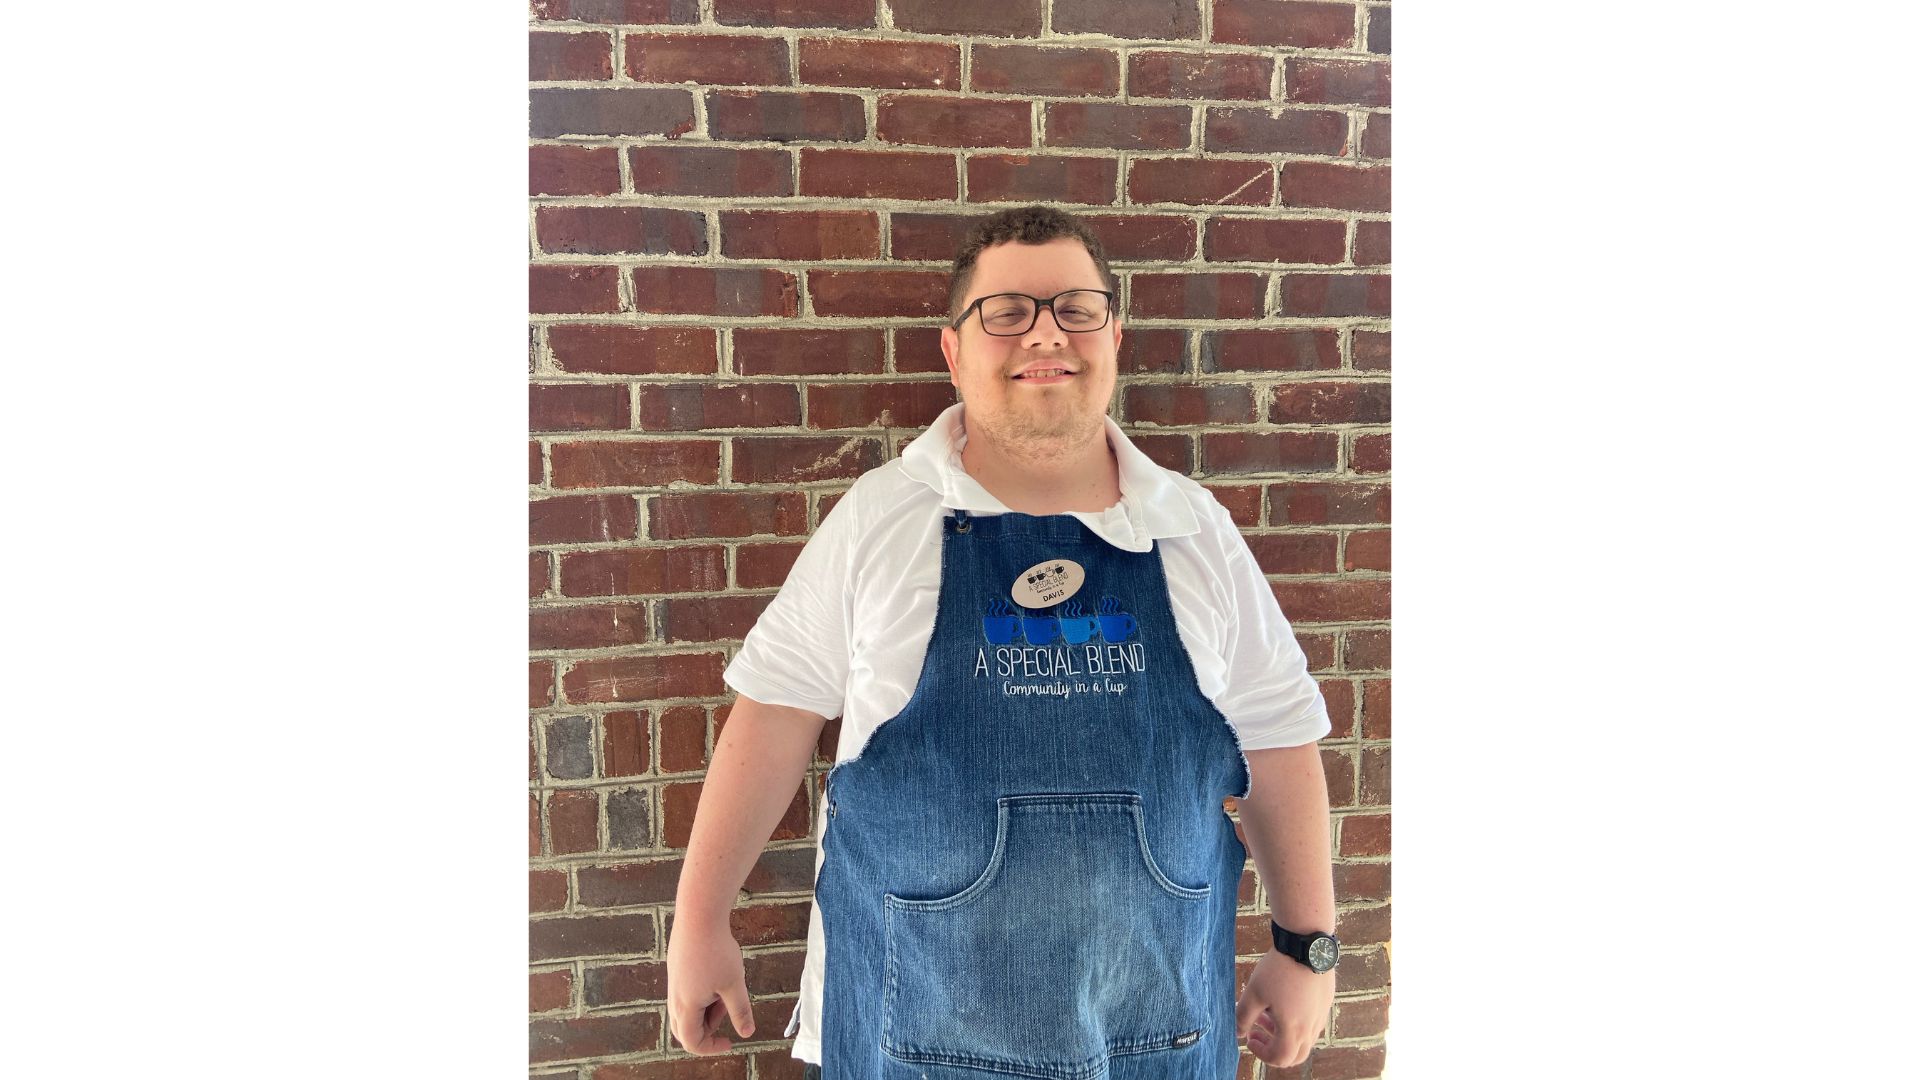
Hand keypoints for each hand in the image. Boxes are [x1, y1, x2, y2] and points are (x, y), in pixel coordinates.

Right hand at [665, 919, 755, 1054]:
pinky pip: (686, 994)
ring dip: (707, 1009)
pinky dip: (703, 995)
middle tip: (727, 1011)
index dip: (711, 1047)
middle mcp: (675, 997)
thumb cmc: (717, 950)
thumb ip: (740, 1011)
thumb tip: (747, 1033)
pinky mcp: (677, 970)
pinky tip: (719, 974)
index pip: (692, 1042)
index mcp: (686, 1006)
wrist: (698, 915)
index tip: (730, 1041)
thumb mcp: (734, 984)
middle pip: (684, 1029)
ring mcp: (674, 983)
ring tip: (726, 987)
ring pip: (686, 1010)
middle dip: (707, 1029)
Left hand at [1235, 947, 1333, 1068]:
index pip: (1280, 1058)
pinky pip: (1311, 1021)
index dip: (1262, 1054)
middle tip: (1257, 1032)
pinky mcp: (1325, 1001)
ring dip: (1283, 1032)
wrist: (1306, 943)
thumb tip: (1237, 1033)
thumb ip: (1243, 1017)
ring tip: (1265, 1013)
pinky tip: (1282, 1000)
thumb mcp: (1254, 993)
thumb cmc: (1278, 969)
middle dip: (1274, 1048)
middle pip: (1296, 1055)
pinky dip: (1295, 1020)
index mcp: (1294, 1030)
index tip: (1249, 1037)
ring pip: (1304, 1037)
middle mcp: (1312, 1027)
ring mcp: (1321, 1014)